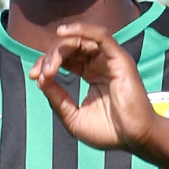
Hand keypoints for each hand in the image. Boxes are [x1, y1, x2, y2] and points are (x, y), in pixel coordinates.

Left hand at [31, 26, 155, 151]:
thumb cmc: (108, 132)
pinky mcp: (119, 58)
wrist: (133, 139)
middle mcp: (100, 63)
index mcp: (91, 74)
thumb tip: (40, 80)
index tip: (35, 76)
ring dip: (60, 49)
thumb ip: (57, 98)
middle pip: (70, 47)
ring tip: (49, 66)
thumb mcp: (73, 117)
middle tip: (40, 73)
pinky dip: (81, 29)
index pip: (65, 58)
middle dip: (50, 57)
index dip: (47, 63)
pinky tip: (62, 33)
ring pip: (81, 40)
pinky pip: (100, 36)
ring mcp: (110, 59)